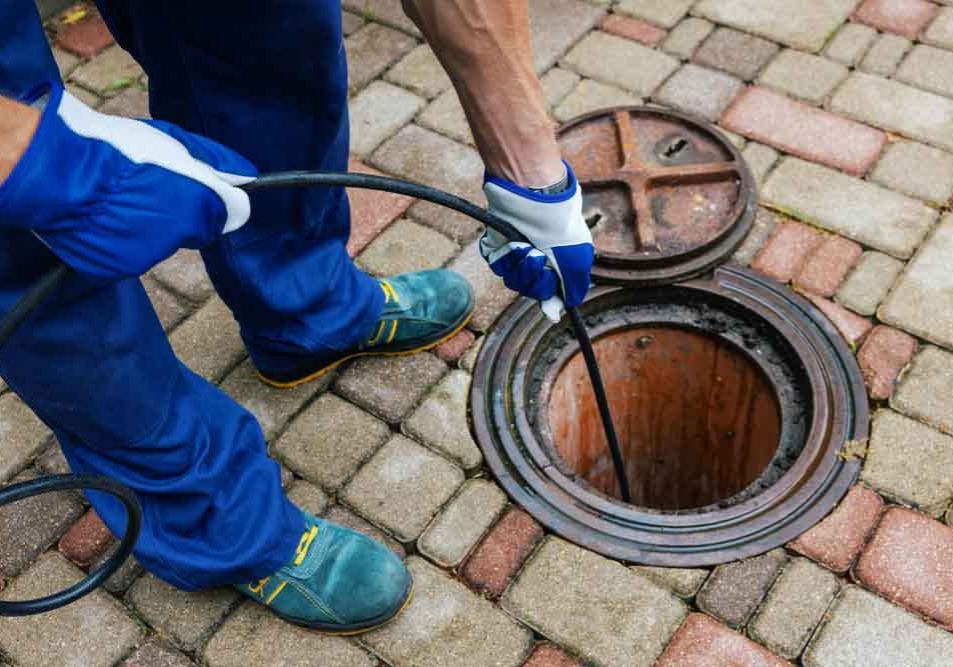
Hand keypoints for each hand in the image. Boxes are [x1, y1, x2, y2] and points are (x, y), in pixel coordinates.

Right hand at [0, 83, 255, 281]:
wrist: (59, 172)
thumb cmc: (117, 149)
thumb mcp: (174, 143)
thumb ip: (215, 162)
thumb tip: (248, 177)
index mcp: (199, 203)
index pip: (231, 213)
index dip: (214, 199)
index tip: (198, 188)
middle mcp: (180, 236)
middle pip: (194, 229)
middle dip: (179, 212)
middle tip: (147, 187)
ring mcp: (148, 255)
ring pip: (160, 243)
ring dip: (147, 225)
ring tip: (118, 198)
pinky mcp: (118, 268)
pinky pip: (128, 253)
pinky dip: (120, 239)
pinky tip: (103, 216)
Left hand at [479, 162, 593, 320]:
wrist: (533, 193)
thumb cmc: (559, 223)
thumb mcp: (577, 258)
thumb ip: (573, 287)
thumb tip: (563, 309)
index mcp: (559, 262)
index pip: (550, 292)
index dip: (548, 296)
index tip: (549, 301)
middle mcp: (538, 258)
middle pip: (530, 289)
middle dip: (534, 277)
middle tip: (539, 257)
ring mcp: (518, 251)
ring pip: (513, 279)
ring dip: (520, 264)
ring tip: (526, 245)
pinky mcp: (499, 244)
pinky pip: (498, 264)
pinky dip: (506, 255)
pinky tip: (513, 241)